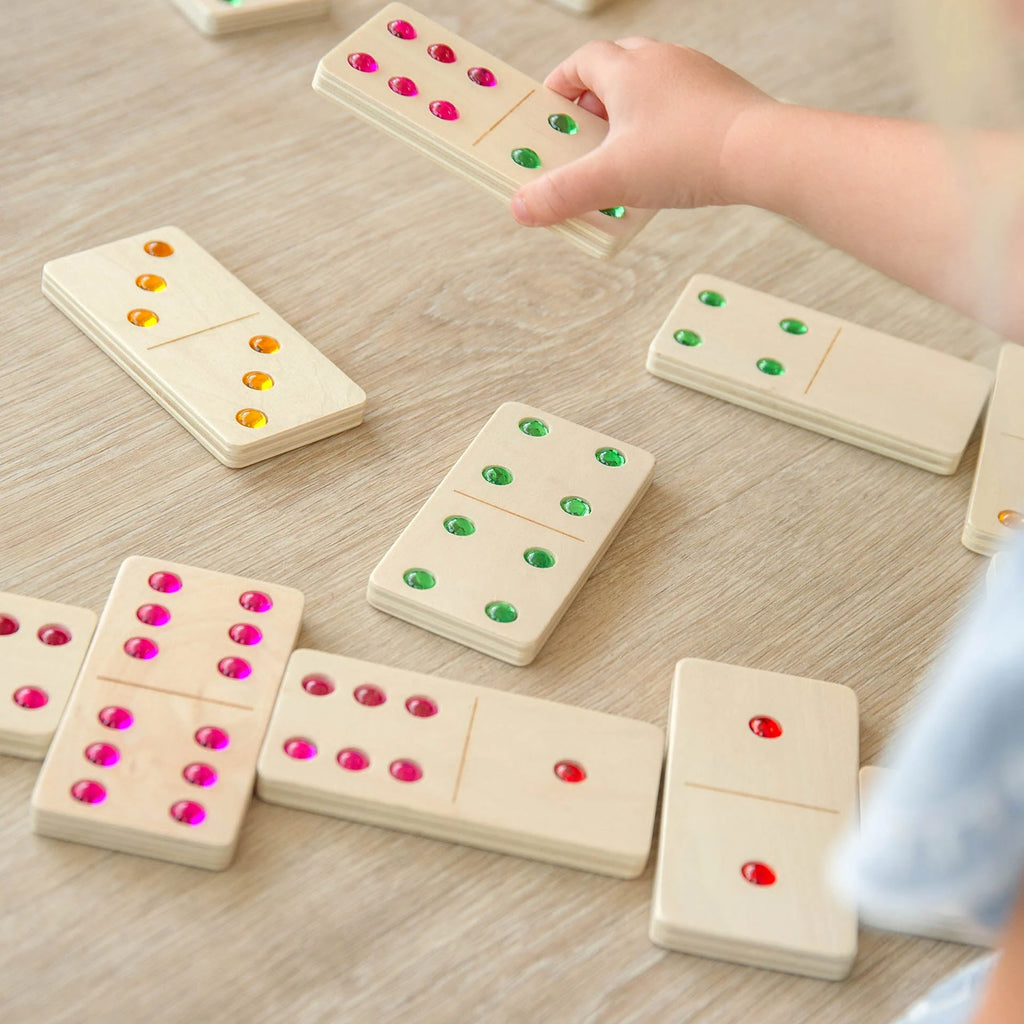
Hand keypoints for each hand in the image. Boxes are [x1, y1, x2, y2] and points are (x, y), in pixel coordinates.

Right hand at [510, 37, 774, 225]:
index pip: (580, 61)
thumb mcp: (610, 180)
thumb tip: (522, 206)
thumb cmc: (689, 154)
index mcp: (627, 69)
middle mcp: (662, 61)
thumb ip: (562, 194)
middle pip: (616, 66)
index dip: (560, 85)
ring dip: (632, 113)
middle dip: (595, 99)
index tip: (552, 112)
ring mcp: (696, 75)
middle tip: (586, 136)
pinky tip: (667, 161)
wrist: (760, 153)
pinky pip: (682, 104)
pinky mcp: (723, 96)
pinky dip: (665, 126)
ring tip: (625, 153)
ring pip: (652, 85)